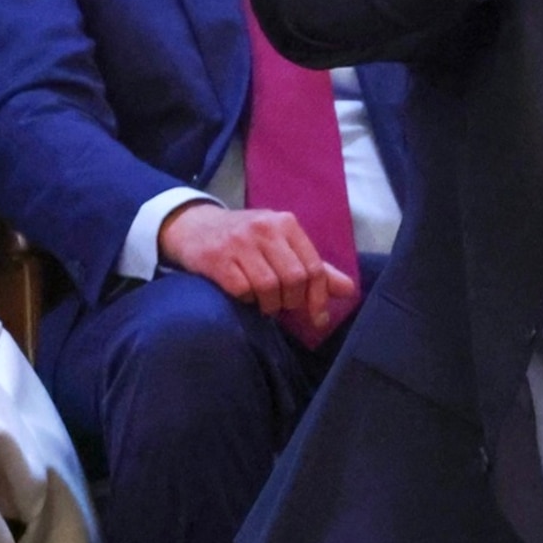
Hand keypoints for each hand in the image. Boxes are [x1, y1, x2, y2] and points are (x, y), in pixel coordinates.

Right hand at [159, 202, 355, 332]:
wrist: (193, 226)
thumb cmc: (246, 239)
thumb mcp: (281, 245)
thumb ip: (314, 267)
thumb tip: (349, 290)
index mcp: (286, 224)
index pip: (314, 267)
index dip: (318, 297)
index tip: (317, 318)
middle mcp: (264, 228)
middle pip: (294, 279)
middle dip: (291, 301)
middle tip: (282, 305)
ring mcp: (239, 242)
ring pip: (268, 287)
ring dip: (268, 304)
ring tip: (262, 301)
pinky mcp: (216, 258)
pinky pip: (241, 290)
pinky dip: (246, 299)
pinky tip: (243, 295)